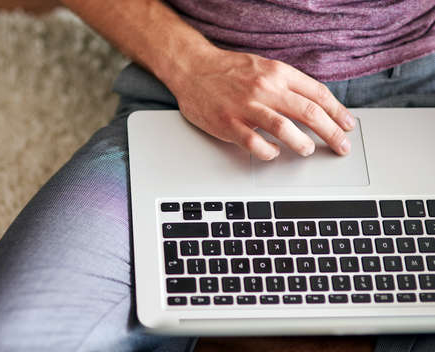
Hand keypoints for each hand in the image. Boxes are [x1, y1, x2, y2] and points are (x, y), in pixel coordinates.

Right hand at [166, 49, 354, 159]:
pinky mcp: (228, 123)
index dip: (338, 112)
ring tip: (307, 150)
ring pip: (285, 129)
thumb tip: (313, 105)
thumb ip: (287, 84)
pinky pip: (255, 144)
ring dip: (302, 144)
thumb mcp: (263, 67)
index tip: (348, 125)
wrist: (191, 68)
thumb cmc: (227, 70)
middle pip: (309, 113)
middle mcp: (265, 88)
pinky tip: (273, 152)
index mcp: (277, 72)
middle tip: (341, 147)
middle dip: (332, 133)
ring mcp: (246, 107)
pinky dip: (269, 152)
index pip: (317, 94)